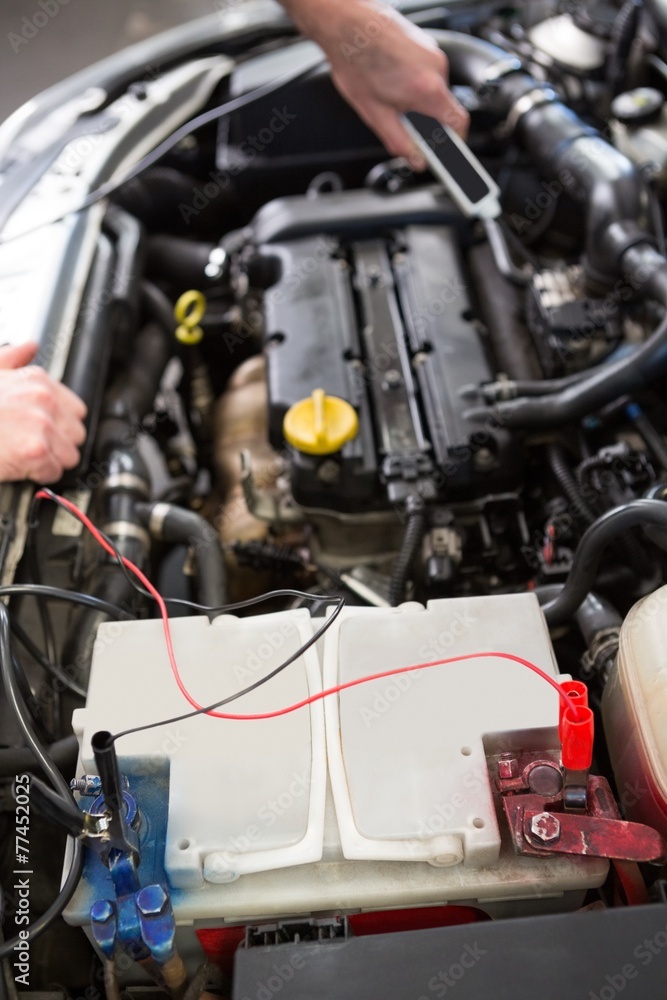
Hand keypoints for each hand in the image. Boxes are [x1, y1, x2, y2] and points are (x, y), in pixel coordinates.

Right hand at [0, 343, 86, 482]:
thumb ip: (12, 358)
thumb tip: (29, 347)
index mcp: (37, 381)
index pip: (75, 410)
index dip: (60, 424)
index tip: (46, 430)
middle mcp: (45, 400)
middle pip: (76, 434)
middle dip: (58, 444)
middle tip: (31, 445)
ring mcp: (42, 425)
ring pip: (69, 456)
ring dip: (49, 461)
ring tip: (24, 455)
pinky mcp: (36, 451)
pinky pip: (54, 472)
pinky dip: (38, 475)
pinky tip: (20, 465)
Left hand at [282, 0, 468, 167]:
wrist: (346, 22)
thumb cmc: (356, 61)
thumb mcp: (376, 114)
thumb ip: (400, 142)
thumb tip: (416, 159)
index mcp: (429, 90)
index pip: (459, 124)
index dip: (455, 143)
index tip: (449, 154)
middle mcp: (437, 68)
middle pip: (444, 107)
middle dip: (426, 119)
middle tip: (401, 120)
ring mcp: (433, 52)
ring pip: (434, 88)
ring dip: (417, 98)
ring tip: (389, 92)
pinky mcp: (426, 43)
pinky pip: (427, 71)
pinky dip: (414, 80)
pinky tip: (390, 77)